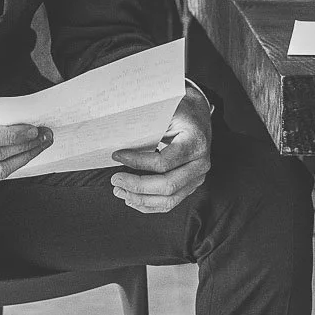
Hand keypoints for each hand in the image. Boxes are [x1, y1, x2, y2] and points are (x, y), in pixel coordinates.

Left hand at [111, 85, 211, 214]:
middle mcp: (200, 164)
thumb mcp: (166, 110)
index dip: (138, 162)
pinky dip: (149, 204)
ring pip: (169, 199)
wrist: (198, 115)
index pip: (164, 162)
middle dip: (137, 185)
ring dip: (140, 199)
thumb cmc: (180, 110)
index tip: (117, 155)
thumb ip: (147, 123)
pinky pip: (171, 202)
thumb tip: (116, 134)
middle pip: (168, 185)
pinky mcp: (190, 185)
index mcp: (195, 142)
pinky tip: (131, 199)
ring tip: (119, 190)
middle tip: (115, 179)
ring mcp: (197, 177)